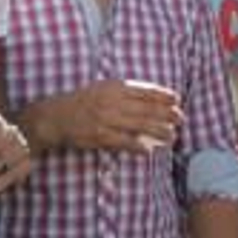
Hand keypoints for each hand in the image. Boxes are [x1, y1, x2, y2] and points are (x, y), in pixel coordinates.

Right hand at [63, 79, 182, 152]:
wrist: (56, 116)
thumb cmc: (83, 101)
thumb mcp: (103, 88)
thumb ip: (125, 91)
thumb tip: (151, 97)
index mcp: (114, 87)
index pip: (144, 90)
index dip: (162, 95)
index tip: (177, 99)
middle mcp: (112, 101)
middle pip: (146, 108)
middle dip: (166, 114)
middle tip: (181, 118)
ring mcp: (106, 119)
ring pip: (139, 126)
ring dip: (158, 131)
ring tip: (172, 136)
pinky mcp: (100, 136)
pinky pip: (124, 142)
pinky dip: (138, 146)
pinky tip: (149, 150)